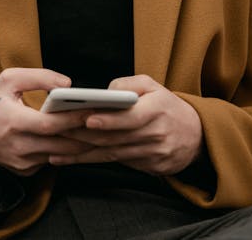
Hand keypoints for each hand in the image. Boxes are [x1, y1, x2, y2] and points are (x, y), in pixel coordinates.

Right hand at [0, 67, 93, 175]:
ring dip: (81, 145)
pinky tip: (79, 139)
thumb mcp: (8, 79)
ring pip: (60, 155)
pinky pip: (51, 160)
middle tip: (108, 122)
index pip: (51, 124)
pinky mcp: (25, 170)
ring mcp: (22, 162)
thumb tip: (68, 84)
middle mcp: (19, 146)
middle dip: (87, 134)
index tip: (95, 109)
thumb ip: (39, 77)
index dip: (74, 118)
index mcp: (14, 121)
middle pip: (62, 144)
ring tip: (101, 130)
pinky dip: (66, 151)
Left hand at [49, 74, 203, 175]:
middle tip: (56, 132)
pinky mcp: (148, 168)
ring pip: (112, 153)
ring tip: (55, 149)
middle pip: (116, 137)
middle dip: (84, 135)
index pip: (132, 116)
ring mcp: (153, 154)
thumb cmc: (167, 106)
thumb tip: (105, 91)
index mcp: (158, 109)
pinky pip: (115, 164)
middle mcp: (156, 134)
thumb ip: (129, 83)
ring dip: (81, 153)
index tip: (87, 118)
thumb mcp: (153, 85)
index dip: (110, 119)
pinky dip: (91, 161)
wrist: (196, 136)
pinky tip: (70, 159)